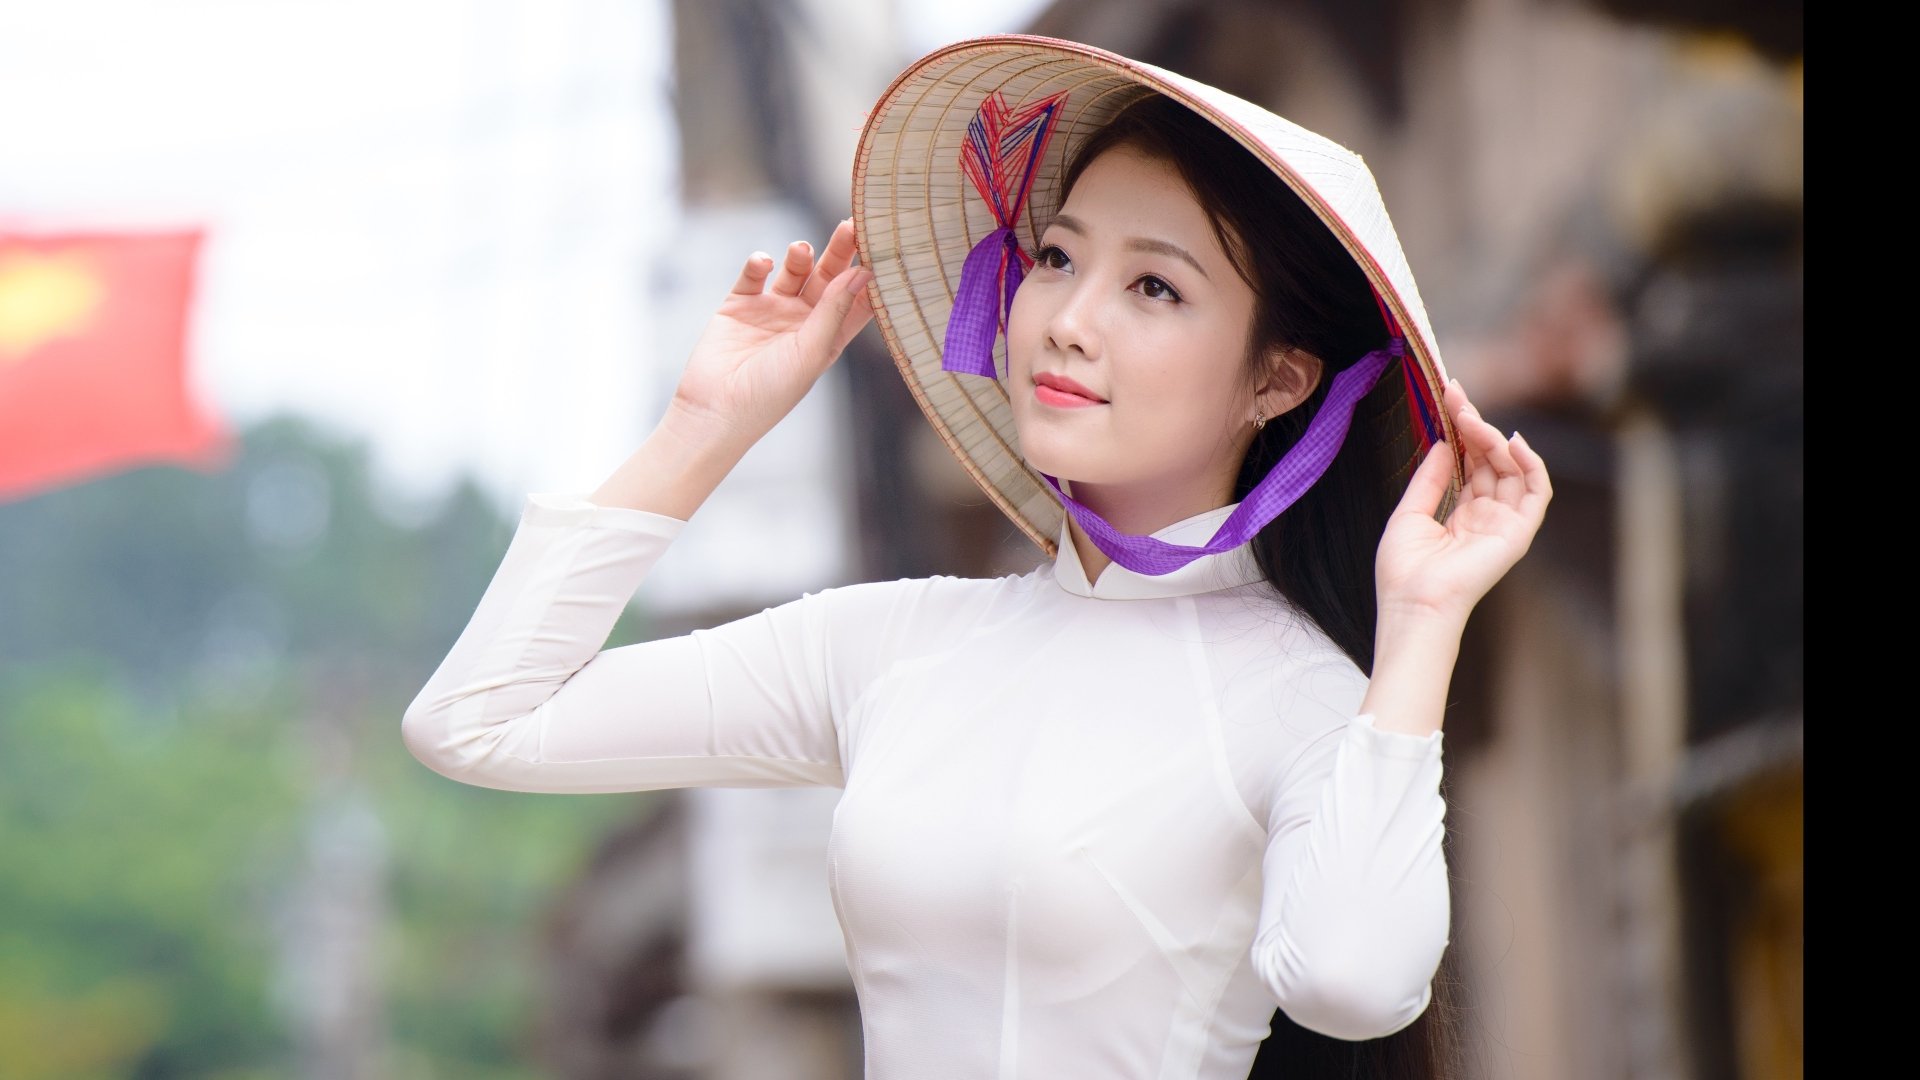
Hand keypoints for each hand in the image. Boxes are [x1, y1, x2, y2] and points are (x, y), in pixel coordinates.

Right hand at [667, 218, 873, 446]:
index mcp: (828, 337)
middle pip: (828, 277)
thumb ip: (835, 310)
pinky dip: (759, 263)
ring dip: (800, 256)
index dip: (870, 275)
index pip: (857, 300)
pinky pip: (753, 275)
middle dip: (839, 252)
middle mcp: (803, 321)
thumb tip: (863, 272)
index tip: (883, 246)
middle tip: (849, 226)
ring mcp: (771, 311)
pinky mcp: (739, 304)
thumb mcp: (811, 351)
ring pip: (794, 271)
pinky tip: (765, 262)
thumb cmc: (771, 393)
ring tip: (800, 249)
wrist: (716, 409)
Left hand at [1374, 378, 1552, 625]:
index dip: (1463, 432)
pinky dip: (1530, 464)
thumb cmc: (1404, 570)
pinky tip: (1511, 440)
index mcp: (1461, 515)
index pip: (1471, 464)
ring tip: (1471, 418)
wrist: (1413, 604)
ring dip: (1495, 439)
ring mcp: (1504, 524)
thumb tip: (1443, 443)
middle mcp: (1486, 517)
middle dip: (1477, 426)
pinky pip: (1536, 492)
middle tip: (1458, 397)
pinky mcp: (1519, 534)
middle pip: (1491, 461)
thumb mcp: (1410, 513)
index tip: (1450, 398)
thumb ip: (1430, 478)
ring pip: (1512, 469)